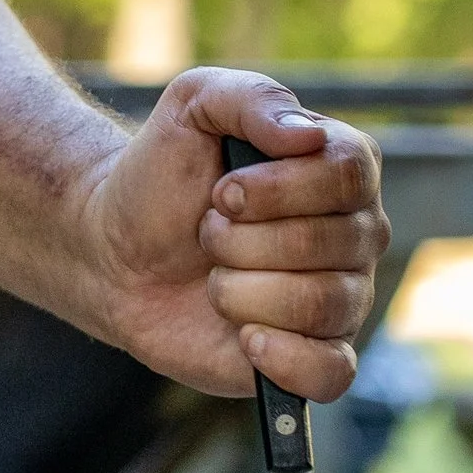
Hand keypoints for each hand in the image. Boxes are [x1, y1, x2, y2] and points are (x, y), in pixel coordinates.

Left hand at [76, 69, 385, 403]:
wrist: (116, 250)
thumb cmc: (162, 173)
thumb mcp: (194, 105)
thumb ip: (251, 99)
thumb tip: (308, 135)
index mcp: (341, 168)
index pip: (347, 175)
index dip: (276, 189)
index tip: (220, 192)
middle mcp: (356, 234)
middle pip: (330, 244)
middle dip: (241, 241)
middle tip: (207, 233)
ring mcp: (341, 298)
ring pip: (321, 305)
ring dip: (241, 291)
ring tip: (214, 278)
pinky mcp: (315, 356)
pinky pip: (332, 373)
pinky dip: (283, 358)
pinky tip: (245, 337)